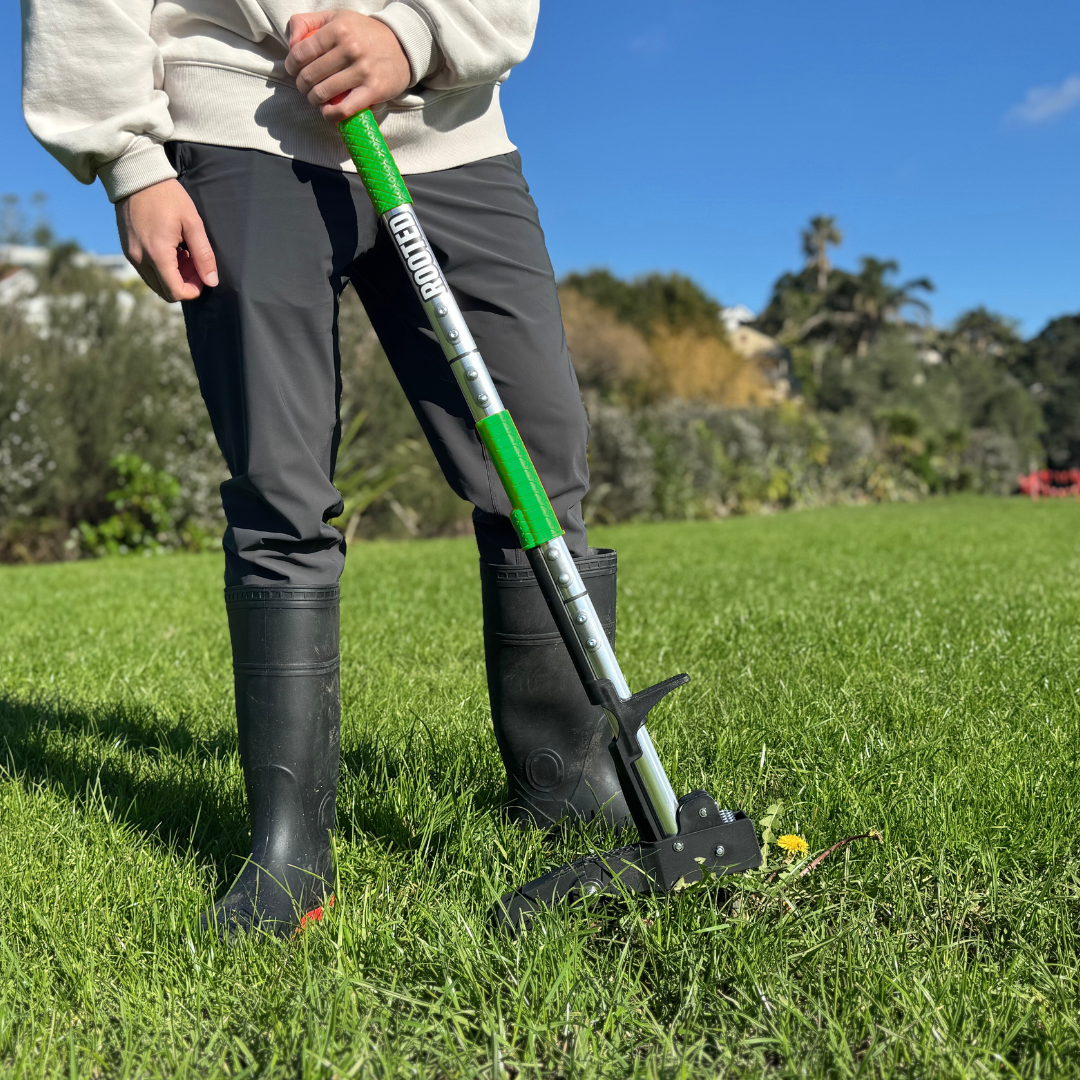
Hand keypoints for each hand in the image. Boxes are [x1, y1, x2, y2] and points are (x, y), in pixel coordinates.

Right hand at [115, 180, 217, 302]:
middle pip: (165, 292)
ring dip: (173, 277)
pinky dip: (161, 268)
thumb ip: (203, 255)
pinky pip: (146, 271)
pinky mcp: (127, 249)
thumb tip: (212, 281)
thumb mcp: (192, 223)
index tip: (202, 275)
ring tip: (184, 253)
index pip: (175, 292)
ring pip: (155, 283)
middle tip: (195, 263)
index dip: (193, 290)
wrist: (135, 174)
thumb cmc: (168, 196)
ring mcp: (131, 255)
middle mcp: (140, 259)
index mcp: (157, 254)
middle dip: (184, 284)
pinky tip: (171, 249)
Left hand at [285, 9, 411, 122]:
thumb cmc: (364, 34)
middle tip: (306, 86)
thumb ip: (307, 23)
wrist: (402, 47)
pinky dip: (330, 114)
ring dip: (314, 100)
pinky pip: (343, 109)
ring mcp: (362, 71)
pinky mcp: (373, 90)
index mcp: (338, 28)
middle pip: (310, 75)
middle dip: (302, 85)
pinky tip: (328, 111)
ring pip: (323, 93)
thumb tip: (291, 44)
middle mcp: (350, 48)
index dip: (291, 65)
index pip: (301, 52)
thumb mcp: (336, 17)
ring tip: (316, 98)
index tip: (293, 71)